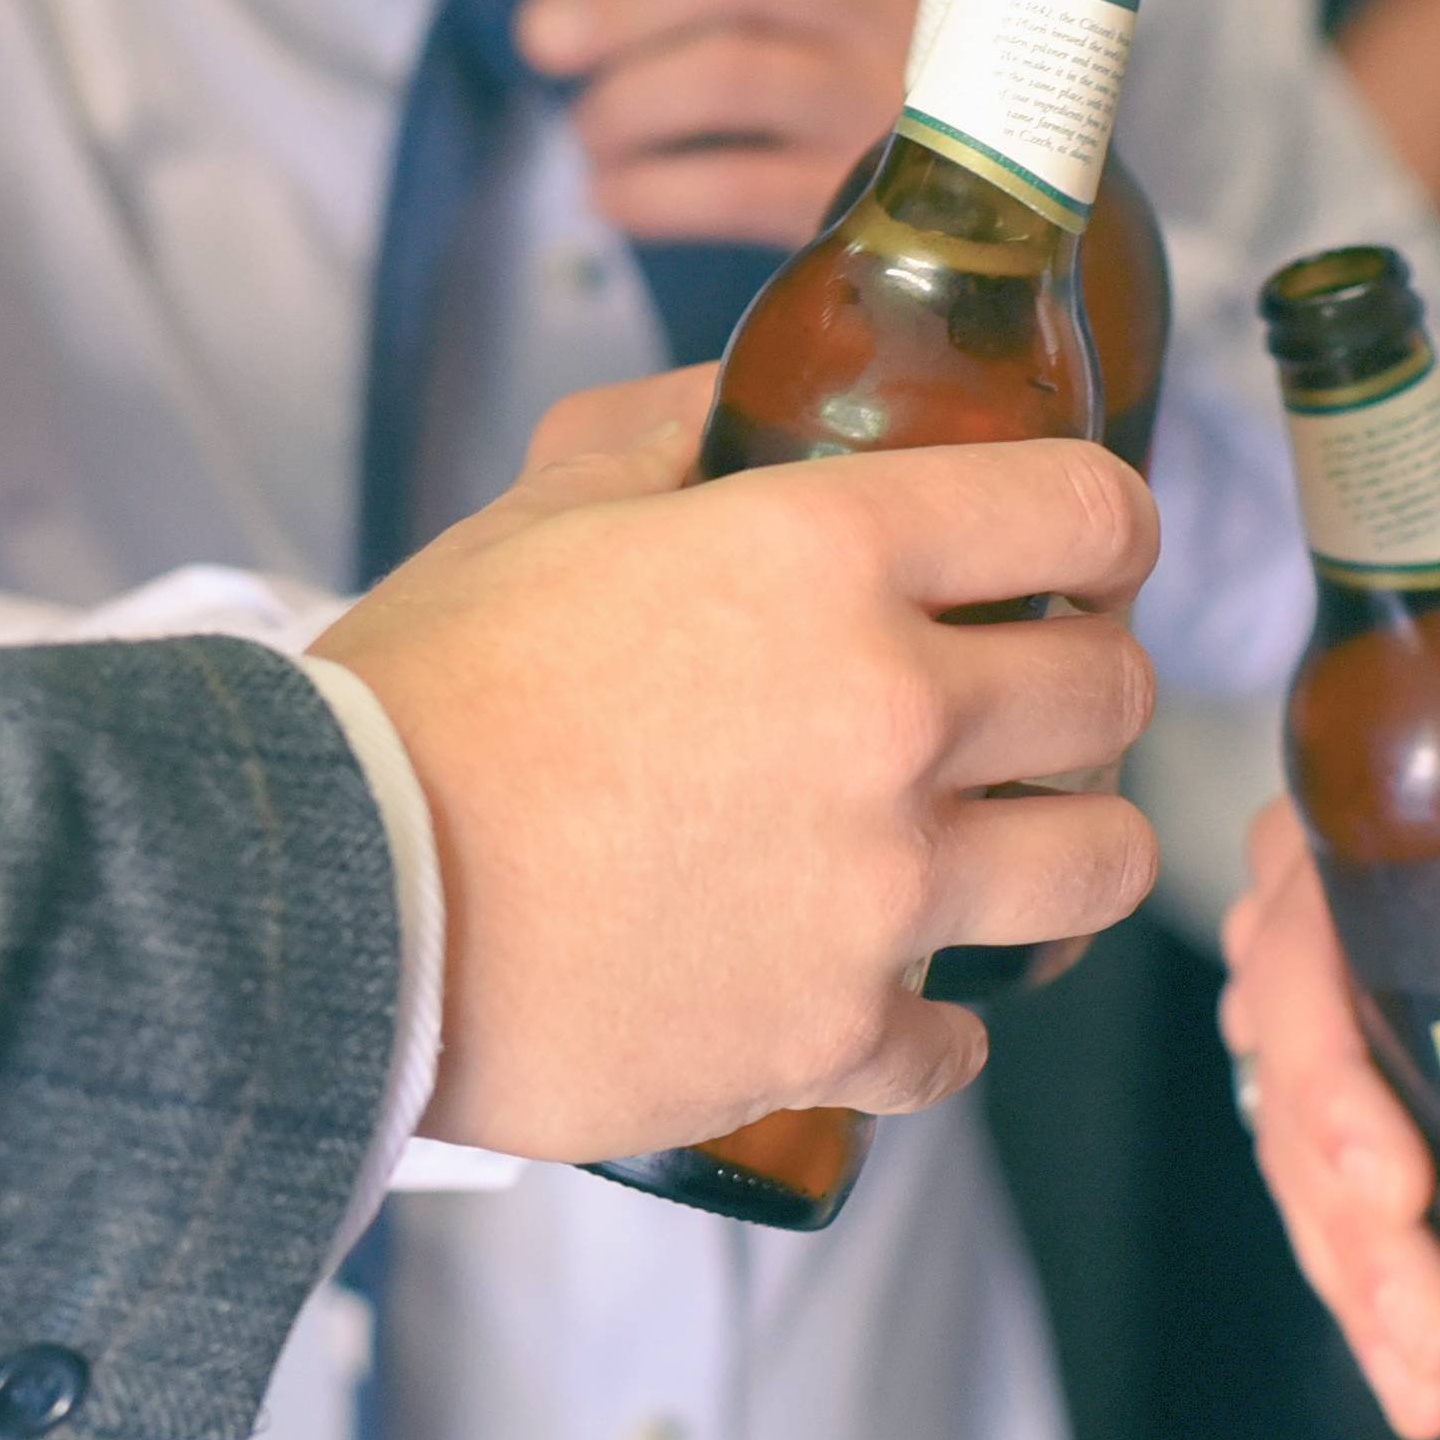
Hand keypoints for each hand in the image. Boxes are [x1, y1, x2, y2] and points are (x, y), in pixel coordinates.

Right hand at [327, 370, 1159, 1158]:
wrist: (326, 901)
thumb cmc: (420, 697)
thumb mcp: (539, 512)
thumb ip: (671, 437)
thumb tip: (745, 401)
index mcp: (828, 556)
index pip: (1085, 509)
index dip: (1107, 527)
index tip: (1088, 555)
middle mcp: (891, 716)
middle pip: (1113, 694)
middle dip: (1087, 689)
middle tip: (1031, 707)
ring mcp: (881, 888)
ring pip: (1102, 864)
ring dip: (1069, 848)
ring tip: (1009, 852)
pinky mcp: (838, 1031)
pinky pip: (962, 1038)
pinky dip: (933, 1023)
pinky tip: (886, 995)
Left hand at [490, 0, 923, 248]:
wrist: (1006, 218)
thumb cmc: (868, 106)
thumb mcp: (815, 20)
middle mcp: (886, 16)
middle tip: (540, 40)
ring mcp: (888, 114)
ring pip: (735, 73)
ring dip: (629, 103)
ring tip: (592, 134)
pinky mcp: (877, 215)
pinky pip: (743, 190)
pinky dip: (654, 193)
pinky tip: (611, 198)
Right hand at [1221, 655, 1439, 1439]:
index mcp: (1371, 844)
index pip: (1300, 970)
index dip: (1330, 1090)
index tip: (1396, 1185)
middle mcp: (1316, 923)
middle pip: (1287, 1094)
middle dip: (1351, 1236)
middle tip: (1430, 1334)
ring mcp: (1330, 1005)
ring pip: (1298, 1160)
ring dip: (1354, 1282)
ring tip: (1425, 1387)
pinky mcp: (1369, 1073)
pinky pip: (1336, 1182)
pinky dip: (1371, 1278)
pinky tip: (1417, 1369)